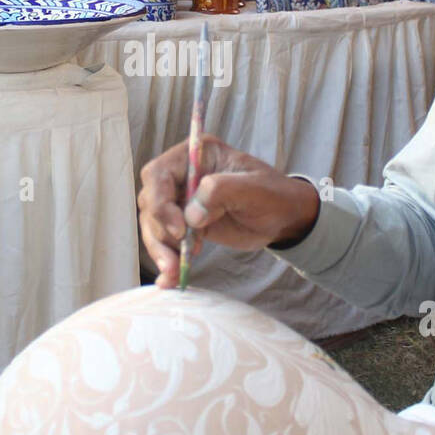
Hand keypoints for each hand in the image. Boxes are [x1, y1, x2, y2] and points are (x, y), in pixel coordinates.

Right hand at [137, 135, 320, 288]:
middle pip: (151, 201)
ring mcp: (181, 199)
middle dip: (159, 231)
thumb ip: (222, 191)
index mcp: (196, 155)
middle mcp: (182, 175)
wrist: (284, 217)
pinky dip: (166, 259)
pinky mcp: (184, 223)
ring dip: (160, 250)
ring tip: (174, 272)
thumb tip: (190, 216)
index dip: (161, 201)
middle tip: (175, 257)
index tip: (179, 229)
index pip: (158, 174)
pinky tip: (170, 279)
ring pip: (153, 224)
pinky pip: (166, 241)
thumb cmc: (274, 195)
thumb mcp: (254, 189)